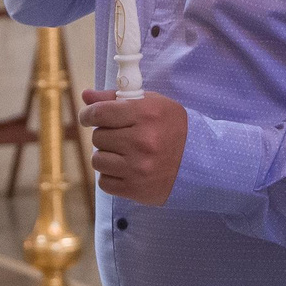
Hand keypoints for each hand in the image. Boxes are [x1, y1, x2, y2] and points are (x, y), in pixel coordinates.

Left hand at [78, 89, 185, 204]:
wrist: (199, 161)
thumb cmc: (173, 128)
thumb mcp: (151, 104)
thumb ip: (116, 98)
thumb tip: (86, 96)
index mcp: (146, 114)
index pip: (100, 113)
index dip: (88, 115)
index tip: (88, 117)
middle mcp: (142, 141)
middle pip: (98, 137)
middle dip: (106, 135)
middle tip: (120, 136)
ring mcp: (138, 167)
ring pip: (98, 160)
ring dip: (106, 156)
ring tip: (123, 154)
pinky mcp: (136, 189)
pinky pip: (104, 182)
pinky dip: (111, 176)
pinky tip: (126, 169)